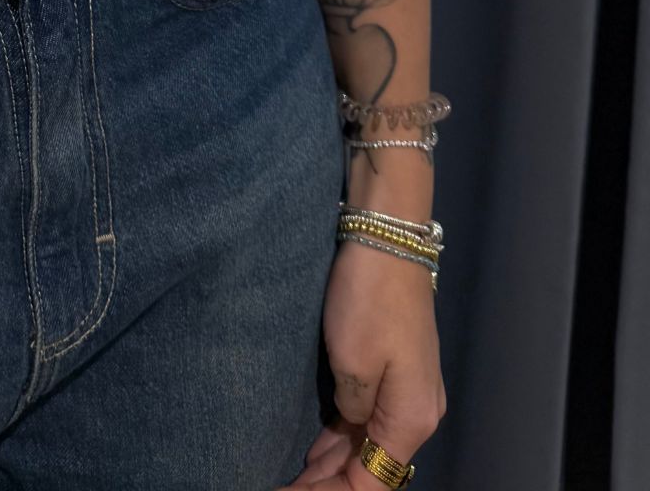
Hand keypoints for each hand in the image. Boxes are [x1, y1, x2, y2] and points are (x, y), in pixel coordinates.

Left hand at [278, 238, 446, 487]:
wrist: (388, 238)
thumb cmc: (369, 301)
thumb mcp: (352, 363)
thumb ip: (351, 411)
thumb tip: (351, 424)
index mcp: (412, 420)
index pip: (373, 482)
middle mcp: (418, 412)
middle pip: (374, 467)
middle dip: (331, 482)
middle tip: (286, 485)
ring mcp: (409, 389)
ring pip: (370, 443)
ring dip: (336, 462)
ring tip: (297, 475)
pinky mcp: (395, 368)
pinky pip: (369, 417)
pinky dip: (343, 435)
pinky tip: (320, 446)